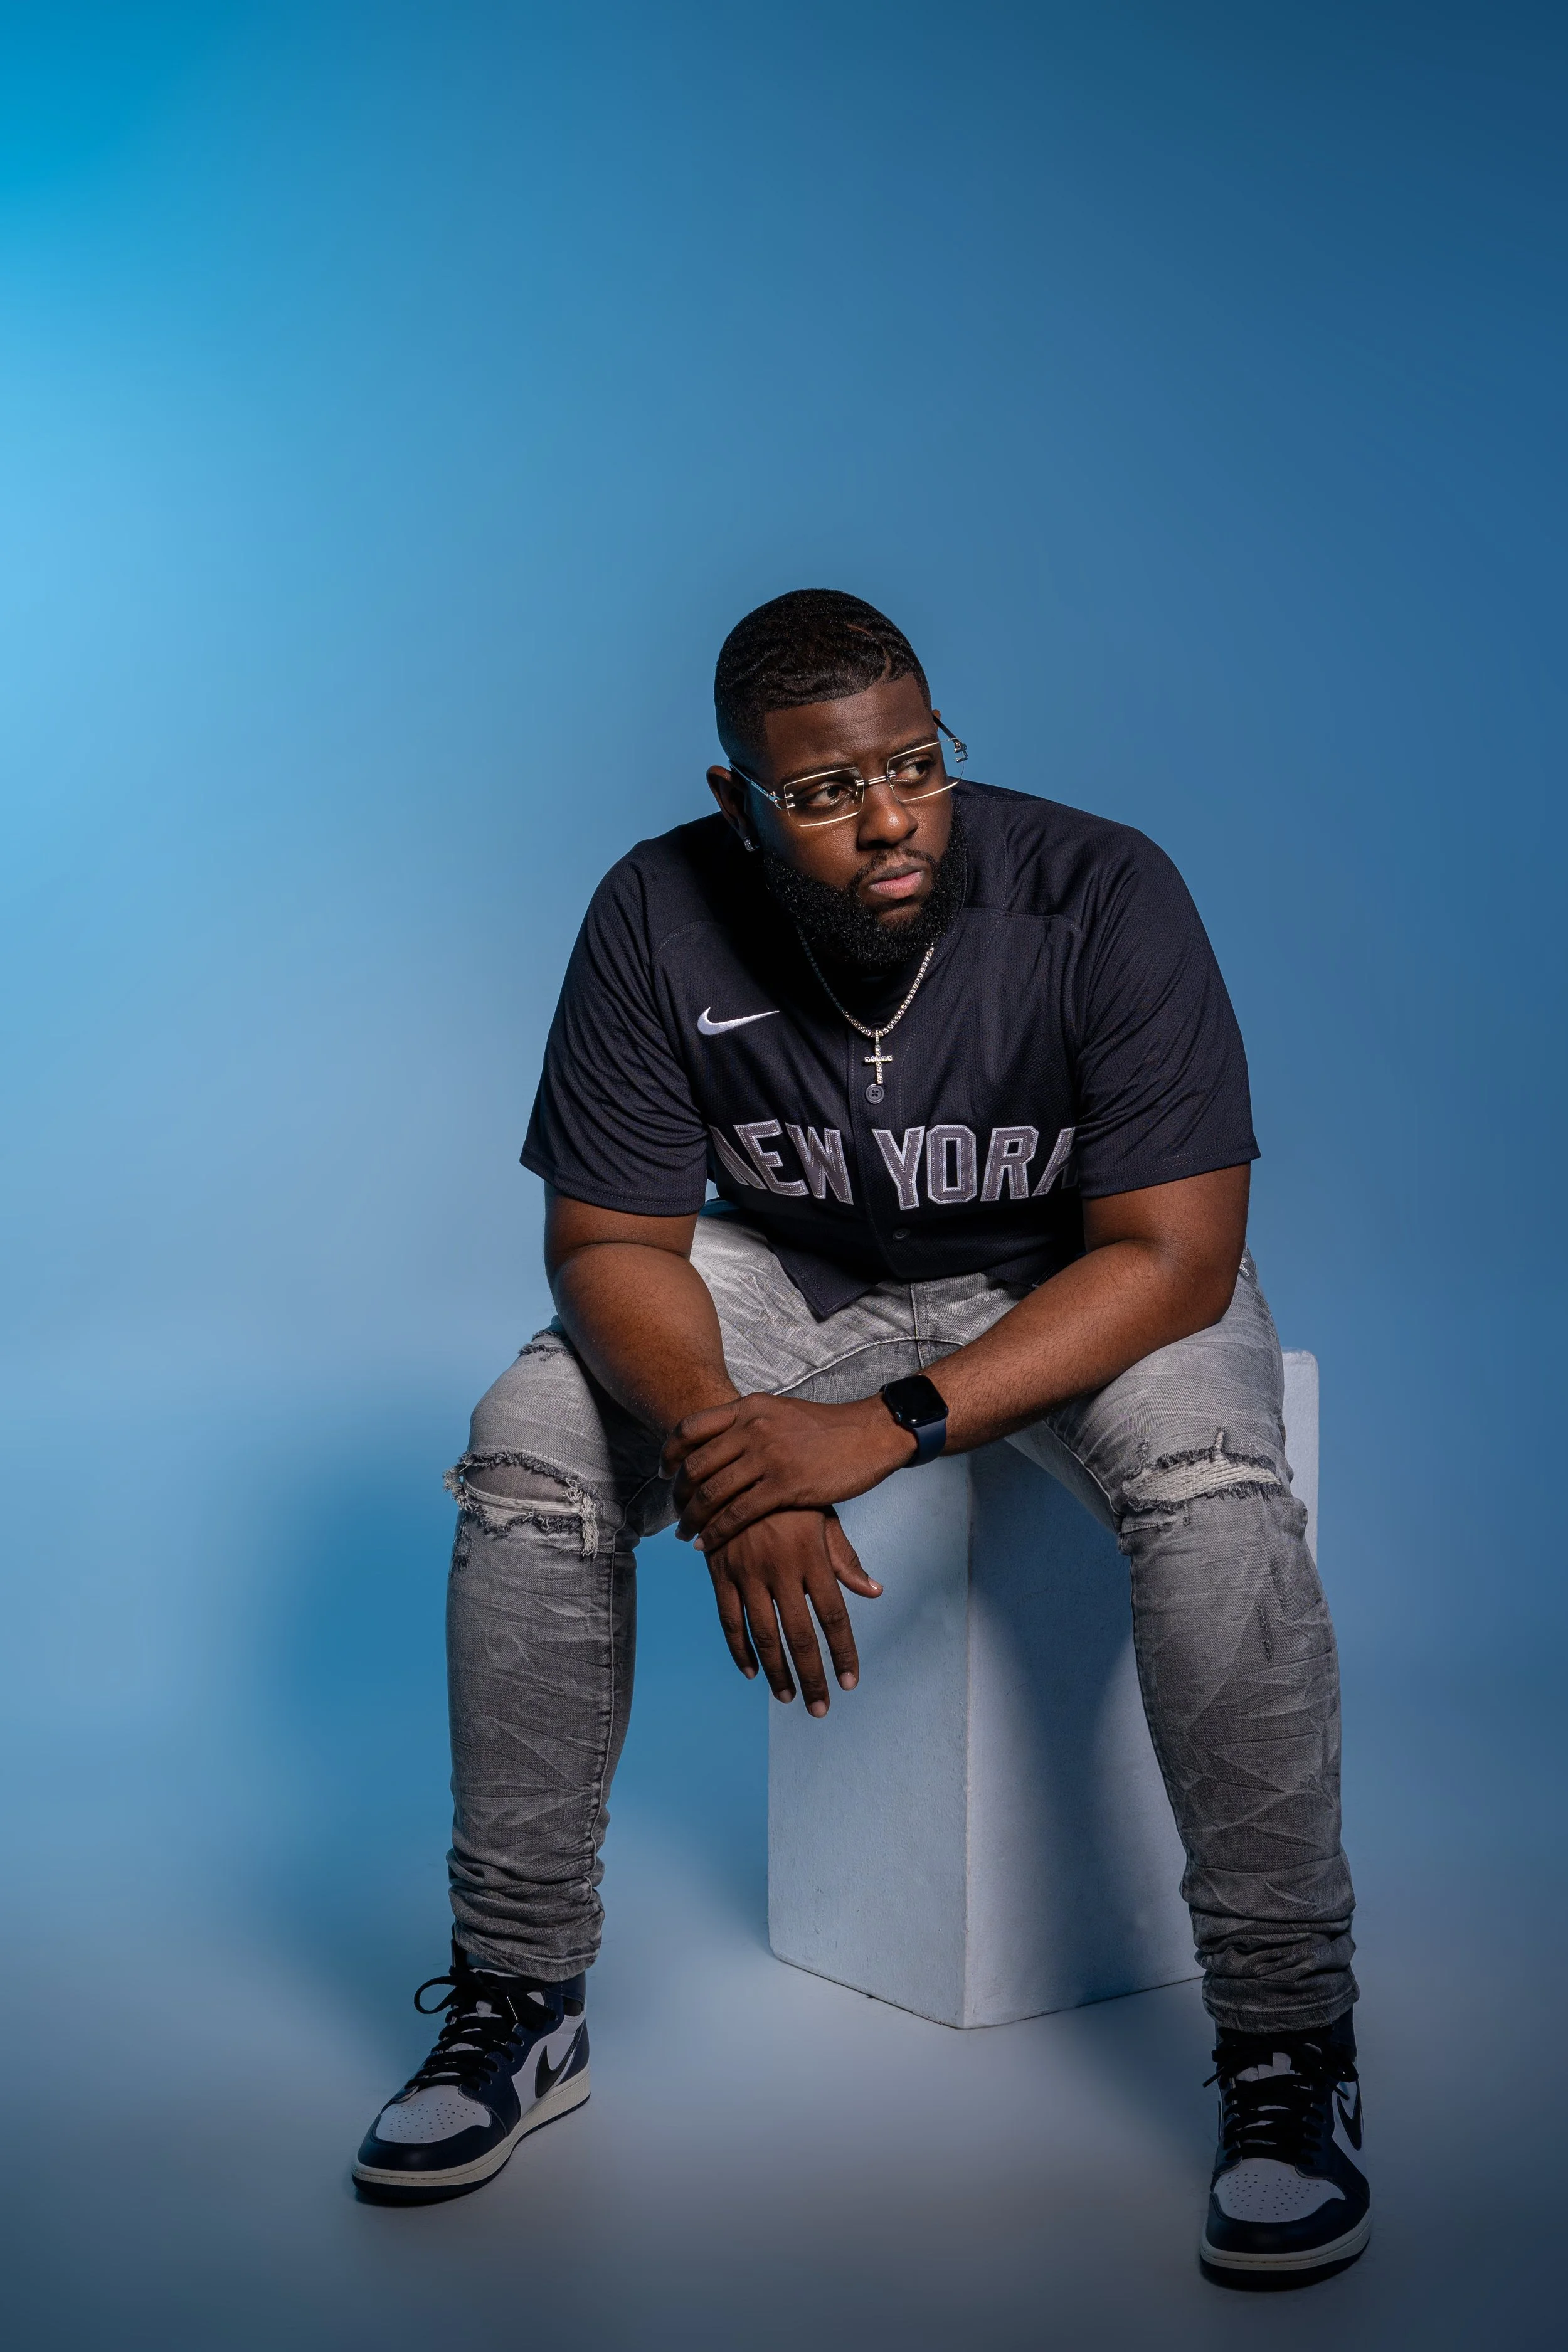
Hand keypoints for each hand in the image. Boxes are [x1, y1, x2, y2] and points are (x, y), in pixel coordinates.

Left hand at [664, 1391, 915, 1550]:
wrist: (870, 1434)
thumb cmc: (828, 1428)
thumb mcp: (781, 1412)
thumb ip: (750, 1422)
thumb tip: (722, 1438)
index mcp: (749, 1407)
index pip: (691, 1428)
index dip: (670, 1453)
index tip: (664, 1473)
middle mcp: (753, 1428)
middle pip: (696, 1464)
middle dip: (678, 1494)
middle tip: (675, 1512)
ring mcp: (768, 1456)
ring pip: (712, 1492)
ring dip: (692, 1518)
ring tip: (685, 1534)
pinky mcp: (785, 1485)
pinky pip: (737, 1514)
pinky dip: (716, 1532)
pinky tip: (707, 1543)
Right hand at [703, 1507, 882, 1712]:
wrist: (736, 1467)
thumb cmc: (790, 1495)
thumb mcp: (824, 1518)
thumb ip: (844, 1559)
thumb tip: (873, 1592)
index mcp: (812, 1556)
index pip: (834, 1617)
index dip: (843, 1653)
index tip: (850, 1682)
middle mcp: (780, 1568)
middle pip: (800, 1636)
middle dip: (813, 1677)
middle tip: (820, 1708)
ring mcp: (747, 1572)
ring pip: (764, 1635)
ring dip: (777, 1672)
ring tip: (789, 1698)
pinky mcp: (720, 1573)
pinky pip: (729, 1620)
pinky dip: (739, 1650)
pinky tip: (752, 1672)